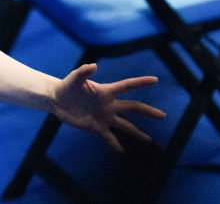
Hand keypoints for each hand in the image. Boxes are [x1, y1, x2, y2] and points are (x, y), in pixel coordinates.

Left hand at [50, 63, 165, 152]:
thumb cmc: (66, 86)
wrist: (56, 100)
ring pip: (125, 126)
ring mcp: (104, 117)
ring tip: (149, 141)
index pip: (126, 86)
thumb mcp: (74, 78)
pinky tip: (124, 153)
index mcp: (106, 91)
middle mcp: (109, 105)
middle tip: (162, 116)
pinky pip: (109, 138)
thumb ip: (83, 72)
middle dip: (147, 112)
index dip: (140, 82)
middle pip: (132, 108)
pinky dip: (116, 145)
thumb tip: (93, 65)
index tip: (155, 80)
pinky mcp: (96, 127)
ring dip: (137, 133)